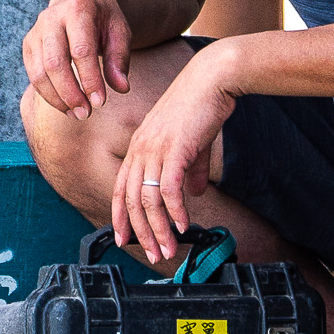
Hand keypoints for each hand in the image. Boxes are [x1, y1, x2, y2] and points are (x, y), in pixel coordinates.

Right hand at [21, 0, 133, 115]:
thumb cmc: (104, 19)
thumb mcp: (120, 32)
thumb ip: (120, 59)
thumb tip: (122, 88)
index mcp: (78, 9)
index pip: (81, 50)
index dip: (90, 79)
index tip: (100, 102)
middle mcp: (52, 17)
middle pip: (55, 63)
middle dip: (70, 93)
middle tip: (86, 113)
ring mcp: (36, 31)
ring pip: (39, 73)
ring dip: (57, 99)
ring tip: (77, 114)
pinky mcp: (28, 44)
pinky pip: (33, 75)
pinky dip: (48, 95)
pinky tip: (66, 107)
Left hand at [110, 71, 238, 265]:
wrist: (212, 78)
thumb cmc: (201, 106)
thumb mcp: (191, 143)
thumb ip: (190, 170)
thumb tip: (194, 193)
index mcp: (139, 146)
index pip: (120, 188)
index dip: (120, 216)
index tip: (124, 239)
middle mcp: (141, 149)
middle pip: (131, 200)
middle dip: (141, 232)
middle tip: (154, 254)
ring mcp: (155, 149)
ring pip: (148, 199)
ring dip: (158, 229)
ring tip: (169, 249)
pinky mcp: (174, 149)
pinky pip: (169, 189)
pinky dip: (175, 211)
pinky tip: (183, 225)